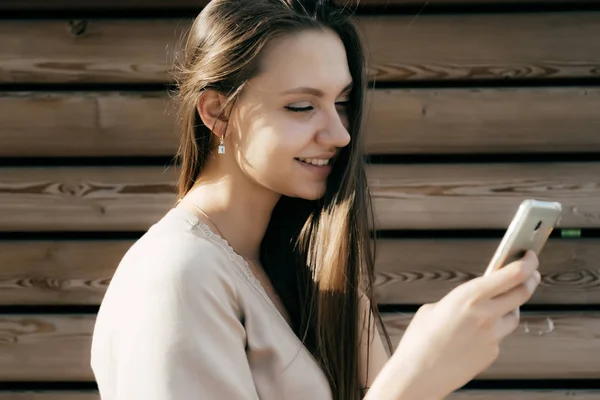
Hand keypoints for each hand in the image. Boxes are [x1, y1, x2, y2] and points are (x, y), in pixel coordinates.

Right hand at [367, 250, 540, 399]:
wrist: (418, 374)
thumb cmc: (420, 341)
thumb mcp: (433, 308)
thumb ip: (458, 301)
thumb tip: (471, 300)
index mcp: (469, 297)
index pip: (512, 274)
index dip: (527, 263)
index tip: (530, 256)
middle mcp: (486, 315)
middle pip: (522, 293)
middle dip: (529, 281)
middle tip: (530, 275)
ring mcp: (492, 336)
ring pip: (513, 315)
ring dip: (511, 306)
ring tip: (502, 303)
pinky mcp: (492, 353)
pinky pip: (500, 336)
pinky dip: (494, 330)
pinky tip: (477, 333)